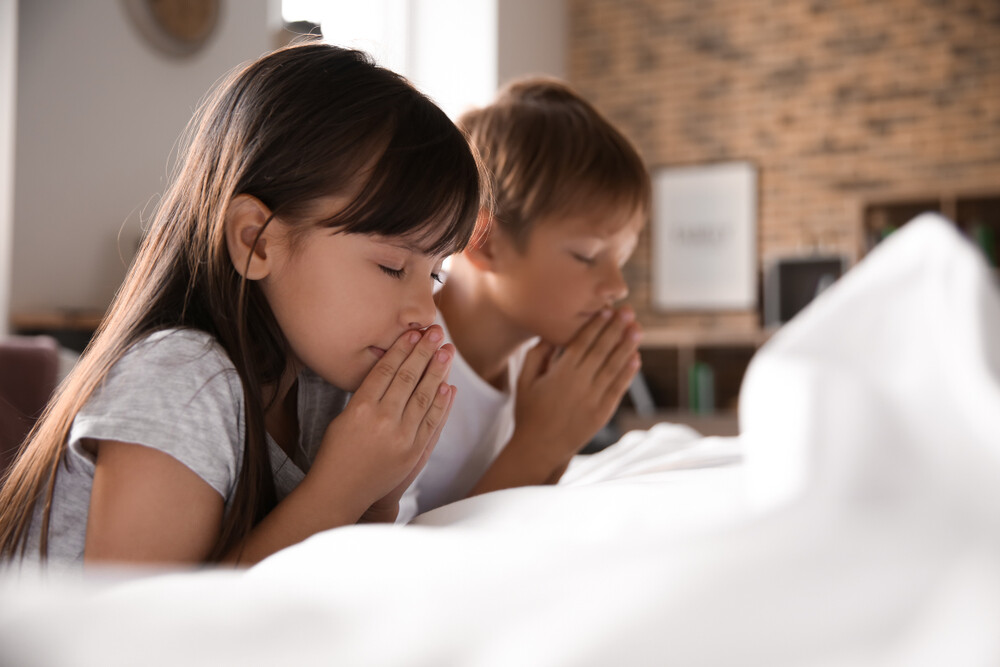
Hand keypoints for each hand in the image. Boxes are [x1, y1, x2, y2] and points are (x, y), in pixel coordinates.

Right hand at [310, 325, 455, 521]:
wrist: (342, 491)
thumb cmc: (336, 451)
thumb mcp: (343, 417)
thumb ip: (366, 395)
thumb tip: (390, 371)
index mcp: (360, 408)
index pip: (386, 371)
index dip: (401, 350)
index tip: (413, 334)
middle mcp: (382, 420)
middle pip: (407, 378)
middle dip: (424, 353)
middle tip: (436, 332)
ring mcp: (400, 437)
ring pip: (423, 397)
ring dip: (437, 371)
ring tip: (447, 351)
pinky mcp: (413, 452)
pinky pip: (432, 421)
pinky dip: (441, 402)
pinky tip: (448, 385)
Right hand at [512, 306, 641, 475]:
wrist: (538, 448)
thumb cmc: (528, 412)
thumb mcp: (524, 380)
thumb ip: (537, 355)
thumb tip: (551, 335)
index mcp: (561, 373)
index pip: (582, 342)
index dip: (596, 325)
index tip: (607, 310)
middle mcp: (579, 384)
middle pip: (602, 350)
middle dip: (616, 329)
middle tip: (629, 311)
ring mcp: (593, 399)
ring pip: (614, 367)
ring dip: (627, 346)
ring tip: (637, 329)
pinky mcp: (603, 413)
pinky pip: (618, 388)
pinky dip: (628, 373)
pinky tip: (635, 358)